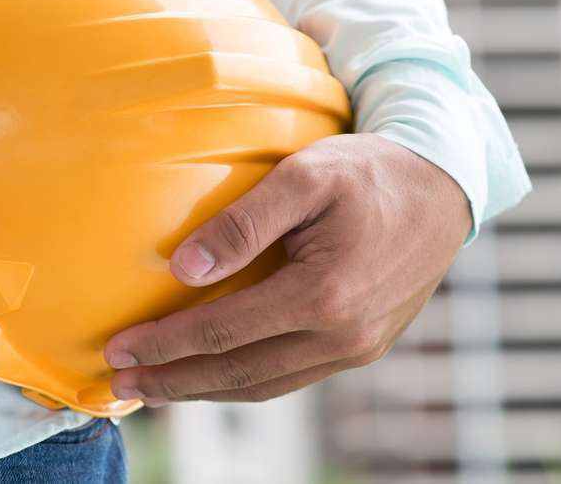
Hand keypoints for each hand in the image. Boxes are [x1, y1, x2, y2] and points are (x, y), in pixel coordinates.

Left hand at [104, 133, 471, 405]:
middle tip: (122, 384)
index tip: (117, 349)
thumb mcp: (304, 177)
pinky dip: (247, 379)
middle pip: (239, 373)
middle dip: (173, 381)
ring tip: (159, 386)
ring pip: (266, 384)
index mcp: (324, 294)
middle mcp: (343, 335)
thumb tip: (183, 270)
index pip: (221, 331)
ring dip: (206, 389)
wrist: (443, 187)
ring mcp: (358, 347)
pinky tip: (218, 370)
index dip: (163, 343)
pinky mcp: (365, 346)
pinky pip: (293, 376)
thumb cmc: (371, 172)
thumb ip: (242, 224)